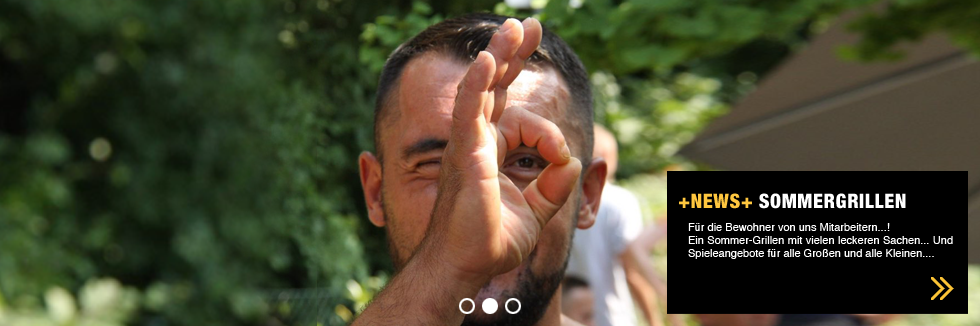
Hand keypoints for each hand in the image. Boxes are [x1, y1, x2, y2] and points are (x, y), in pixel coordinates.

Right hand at [420, 17, 581, 281]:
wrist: (467, 264)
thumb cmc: (491, 241)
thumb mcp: (538, 210)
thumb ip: (557, 182)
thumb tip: (571, 157)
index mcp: (491, 153)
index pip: (522, 121)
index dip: (549, 135)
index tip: (559, 160)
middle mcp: (477, 141)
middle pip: (496, 87)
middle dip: (514, 54)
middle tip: (529, 26)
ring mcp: (468, 143)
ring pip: (484, 88)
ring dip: (500, 55)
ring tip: (515, 27)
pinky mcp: (465, 152)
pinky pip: (470, 110)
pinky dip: (478, 83)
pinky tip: (487, 59)